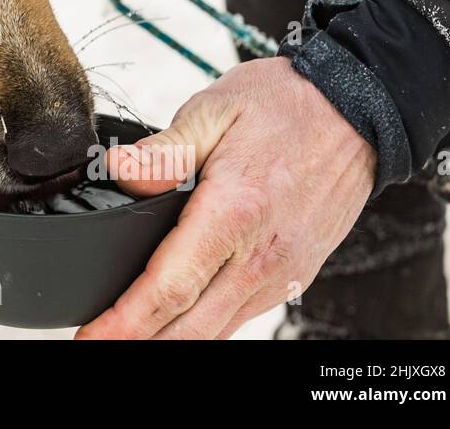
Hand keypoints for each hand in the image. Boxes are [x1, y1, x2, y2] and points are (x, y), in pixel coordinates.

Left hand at [74, 57, 375, 339]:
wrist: (359, 110)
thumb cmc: (289, 106)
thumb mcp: (215, 110)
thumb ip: (164, 151)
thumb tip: (118, 171)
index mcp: (235, 211)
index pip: (170, 286)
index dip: (126, 321)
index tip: (91, 336)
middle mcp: (261, 255)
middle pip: (190, 327)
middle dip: (137, 342)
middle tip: (93, 343)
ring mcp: (282, 273)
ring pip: (216, 329)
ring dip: (168, 339)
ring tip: (125, 334)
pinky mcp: (294, 276)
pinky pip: (239, 315)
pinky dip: (202, 327)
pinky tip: (173, 321)